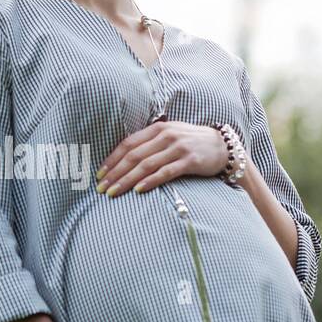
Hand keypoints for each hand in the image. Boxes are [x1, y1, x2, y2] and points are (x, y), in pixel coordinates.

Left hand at [95, 121, 227, 196]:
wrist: (222, 146)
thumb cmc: (190, 143)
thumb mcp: (168, 137)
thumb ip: (149, 144)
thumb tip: (122, 159)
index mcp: (157, 129)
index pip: (128, 144)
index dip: (111, 160)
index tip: (98, 175)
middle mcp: (166, 136)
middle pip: (133, 156)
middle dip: (114, 173)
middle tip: (101, 188)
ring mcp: (178, 148)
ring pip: (146, 165)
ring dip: (127, 180)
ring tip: (113, 192)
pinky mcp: (189, 160)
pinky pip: (165, 172)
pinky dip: (150, 181)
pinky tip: (138, 190)